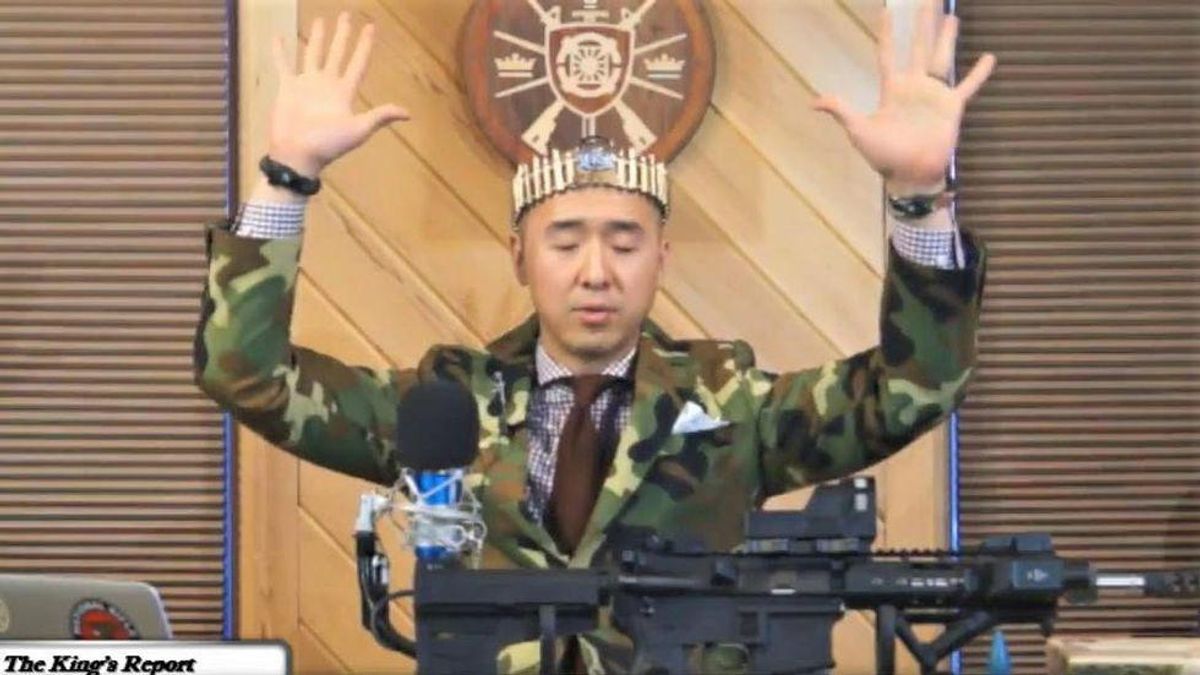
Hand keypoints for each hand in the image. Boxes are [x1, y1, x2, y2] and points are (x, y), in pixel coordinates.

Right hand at [267, 12, 408, 176]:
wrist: (297, 154)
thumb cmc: (328, 144)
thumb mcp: (358, 129)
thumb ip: (380, 116)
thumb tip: (408, 113)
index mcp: (344, 92)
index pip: (358, 63)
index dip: (365, 45)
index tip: (370, 27)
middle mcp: (327, 84)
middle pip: (338, 53)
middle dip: (343, 35)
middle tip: (346, 15)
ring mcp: (307, 84)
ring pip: (313, 54)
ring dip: (317, 38)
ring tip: (320, 20)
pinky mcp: (288, 88)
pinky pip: (283, 64)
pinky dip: (280, 51)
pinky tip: (278, 36)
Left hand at [813, 0, 995, 193]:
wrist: (910, 174)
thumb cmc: (883, 155)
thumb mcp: (858, 130)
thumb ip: (841, 110)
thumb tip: (813, 103)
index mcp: (892, 88)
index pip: (888, 54)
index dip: (887, 33)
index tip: (887, 10)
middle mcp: (914, 86)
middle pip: (918, 47)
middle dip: (922, 23)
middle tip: (927, 0)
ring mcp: (934, 94)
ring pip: (942, 57)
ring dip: (947, 37)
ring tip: (952, 16)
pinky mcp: (952, 106)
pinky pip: (968, 85)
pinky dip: (979, 73)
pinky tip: (990, 57)